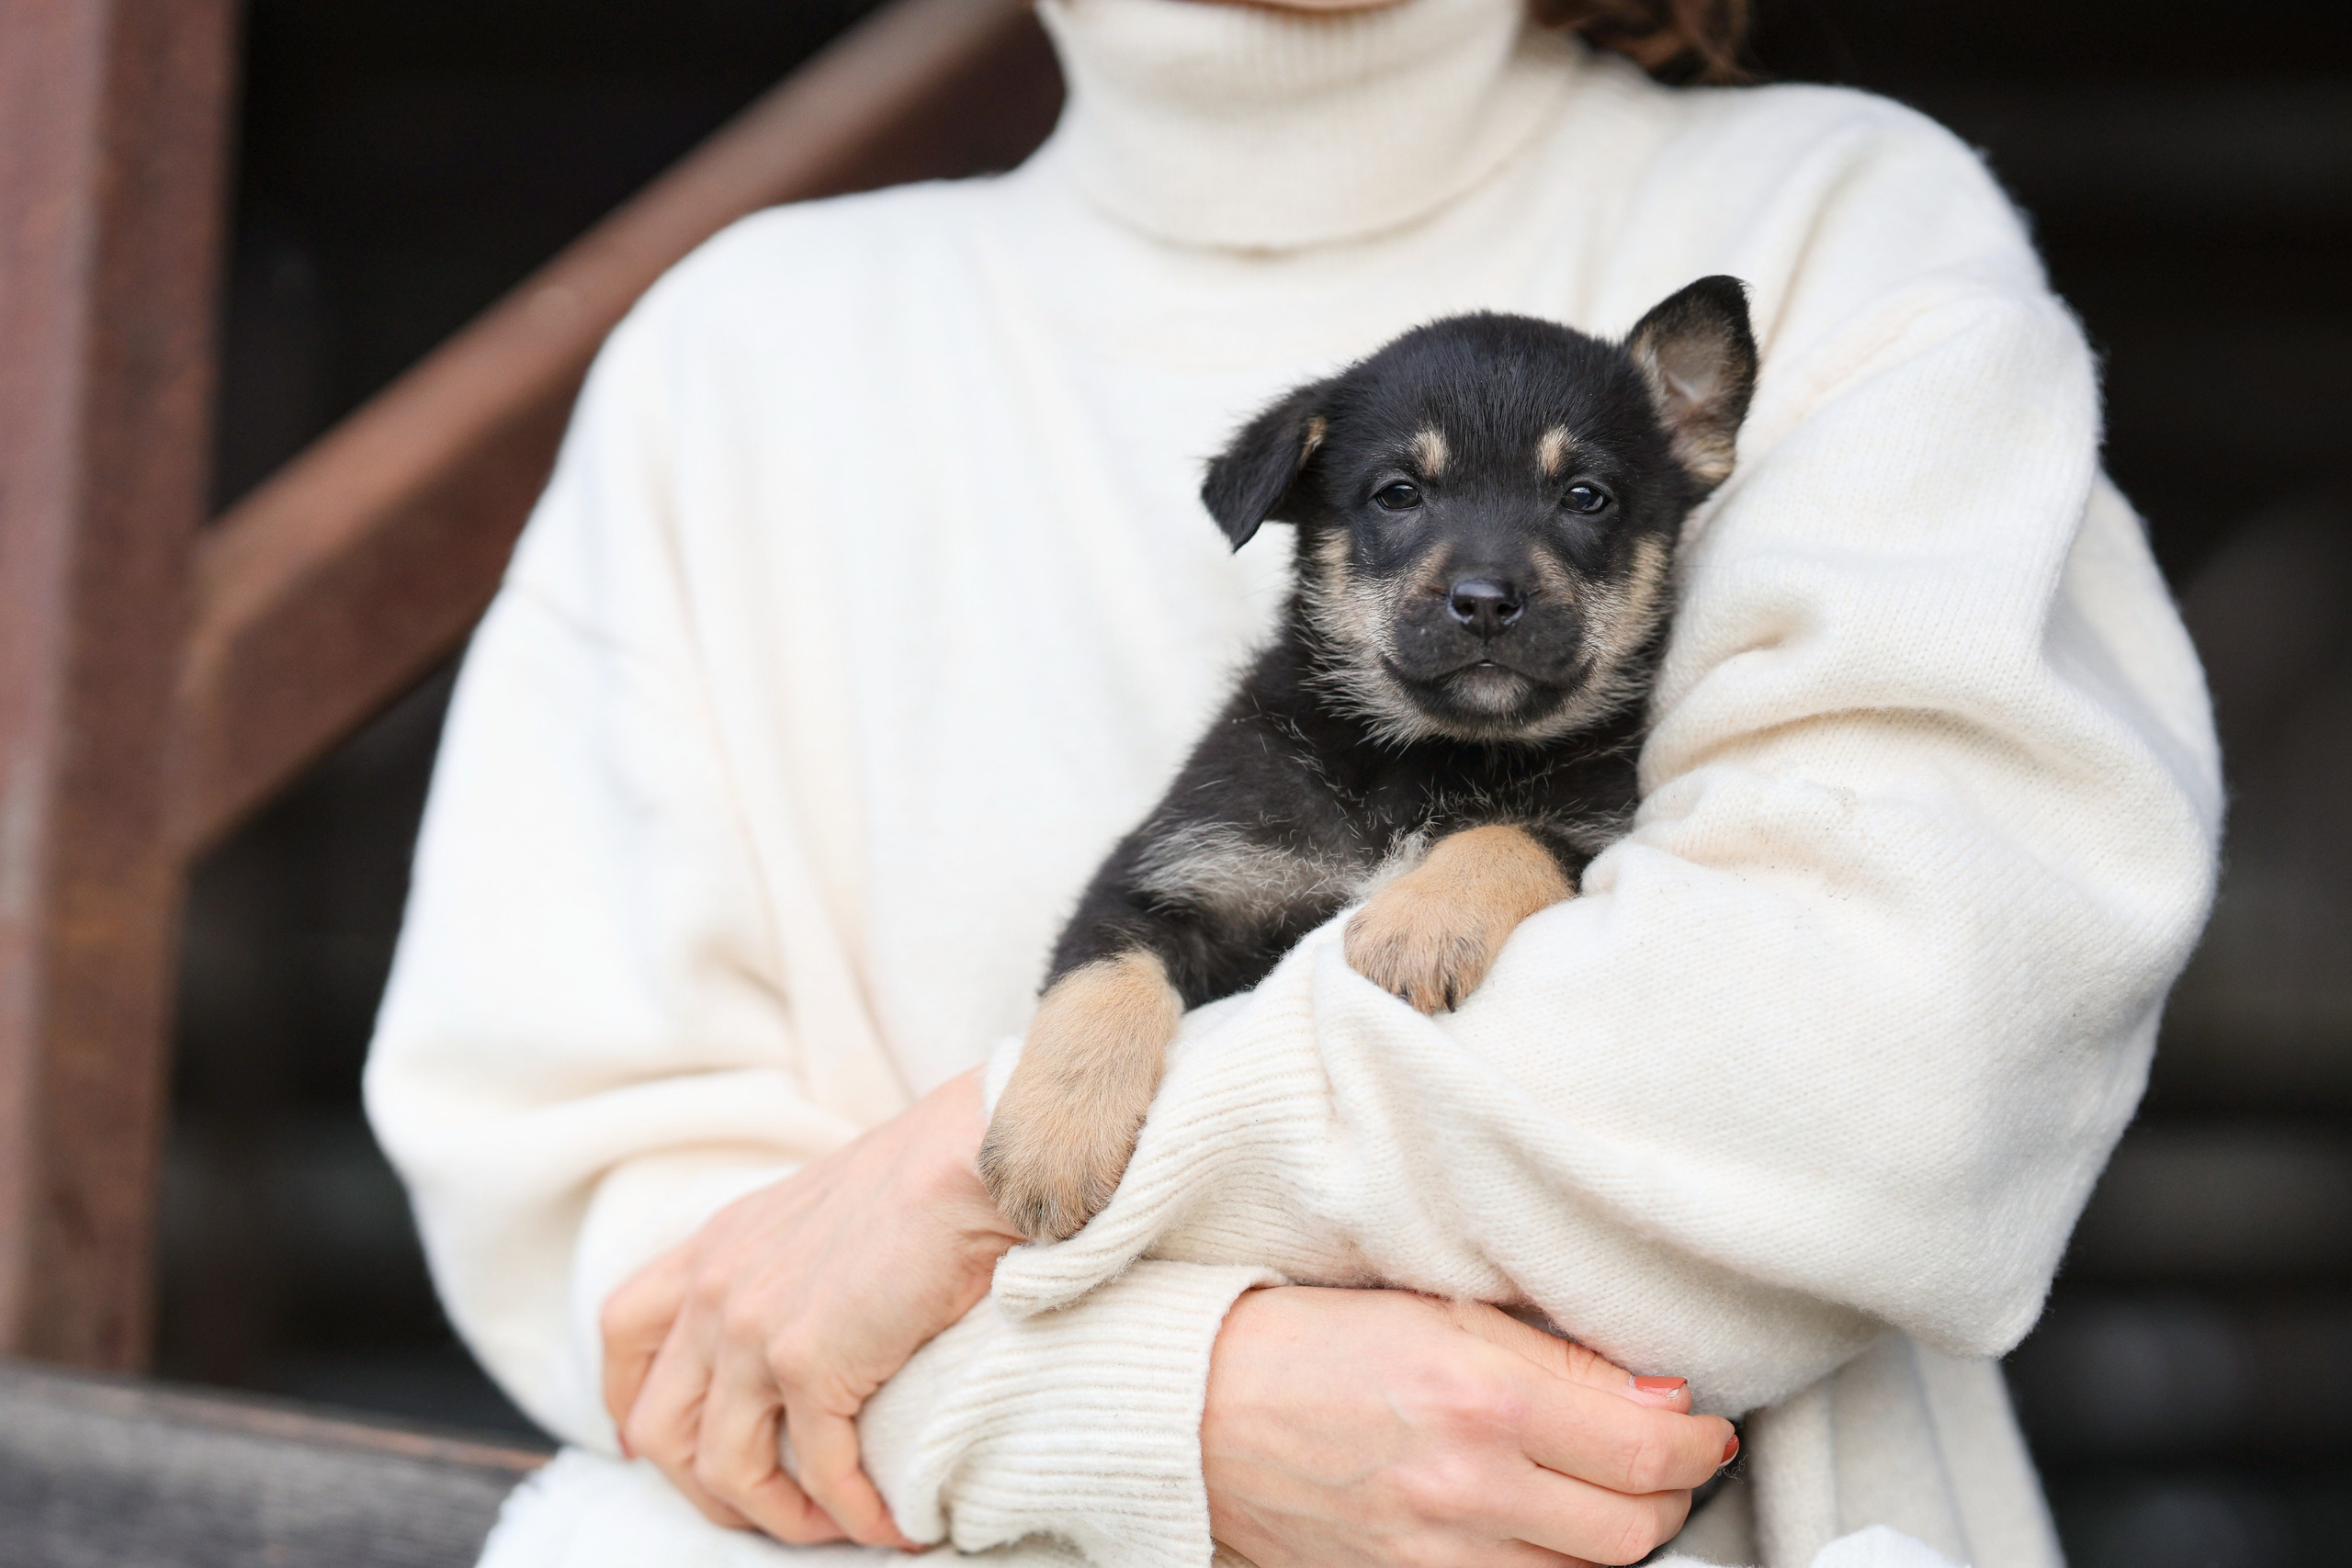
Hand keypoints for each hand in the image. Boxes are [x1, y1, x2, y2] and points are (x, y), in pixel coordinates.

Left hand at [600, 1068, 1020, 1547]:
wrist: (971, 1155)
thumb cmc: (926, 1175)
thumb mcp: (818, 1210)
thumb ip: (786, 1264)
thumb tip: (806, 1321)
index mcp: (716, 1245)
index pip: (624, 1334)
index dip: (630, 1402)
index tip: (659, 1447)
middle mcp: (716, 1288)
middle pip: (658, 1426)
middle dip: (704, 1488)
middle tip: (765, 1508)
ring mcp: (752, 1328)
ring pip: (724, 1468)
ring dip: (777, 1516)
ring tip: (832, 1526)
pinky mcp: (809, 1362)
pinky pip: (818, 1473)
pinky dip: (854, 1513)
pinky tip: (894, 1523)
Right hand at [1202, 1287, 1736, 1566]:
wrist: (1198, 1412)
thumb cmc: (1305, 1344)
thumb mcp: (1438, 1313)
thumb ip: (1554, 1355)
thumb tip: (1657, 1395)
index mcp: (1480, 1398)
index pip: (1643, 1446)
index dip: (1695, 1440)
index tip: (1699, 1423)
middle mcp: (1467, 1487)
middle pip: (1634, 1528)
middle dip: (1670, 1493)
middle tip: (1666, 1457)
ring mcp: (1437, 1556)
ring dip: (1618, 1534)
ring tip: (1606, 1489)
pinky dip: (1552, 1565)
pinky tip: (1543, 1526)